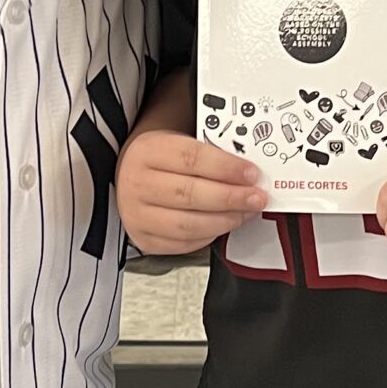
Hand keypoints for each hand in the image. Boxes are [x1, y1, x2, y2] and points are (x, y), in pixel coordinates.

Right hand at [118, 128, 265, 256]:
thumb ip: (211, 155)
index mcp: (148, 152)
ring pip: (188, 224)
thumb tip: (248, 173)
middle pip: (190, 194)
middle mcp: (138, 184)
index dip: (226, 167)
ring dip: (225, 220)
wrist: (131, 178)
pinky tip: (223, 225)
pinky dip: (209, 236)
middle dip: (231, 198)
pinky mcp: (145, 239)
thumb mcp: (180, 143)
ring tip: (245, 213)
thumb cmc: (162, 161)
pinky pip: (183, 244)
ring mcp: (138, 215)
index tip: (251, 173)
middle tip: (256, 197)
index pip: (191, 158)